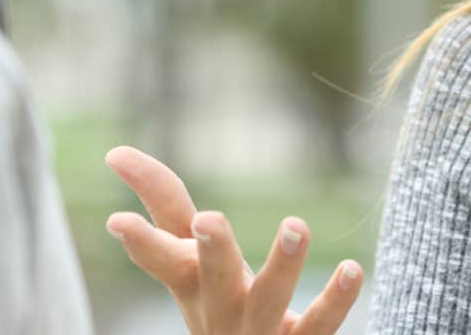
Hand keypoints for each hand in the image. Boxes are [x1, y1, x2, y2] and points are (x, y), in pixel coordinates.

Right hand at [105, 145, 364, 334]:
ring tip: (296, 225)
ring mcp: (257, 331)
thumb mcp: (189, 262)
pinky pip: (319, 325)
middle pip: (211, 280)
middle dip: (210, 250)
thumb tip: (117, 153)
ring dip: (282, 264)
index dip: (140, 240)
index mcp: (190, 285)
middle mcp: (218, 310)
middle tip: (208, 220)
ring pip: (268, 300)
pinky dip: (335, 299)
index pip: (161, 255)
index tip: (117, 221)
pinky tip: (353, 269)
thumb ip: (165, 207)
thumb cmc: (219, 307)